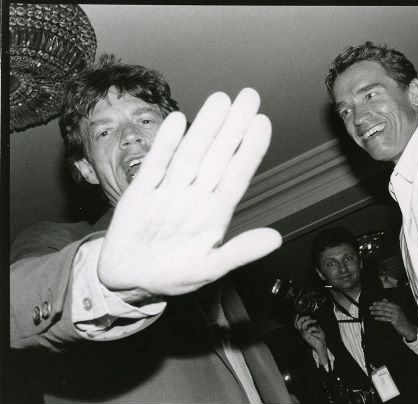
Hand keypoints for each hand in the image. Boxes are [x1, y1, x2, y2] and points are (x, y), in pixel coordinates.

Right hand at [98, 88, 281, 298]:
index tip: (262, 123)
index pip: (237, 175)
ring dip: (204, 128)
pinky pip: (156, 165)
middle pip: (217, 156)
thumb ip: (239, 253)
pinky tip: (178, 121)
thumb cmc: (172, 274)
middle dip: (233, 127)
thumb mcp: (208, 269)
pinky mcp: (141, 193)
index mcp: (215, 213)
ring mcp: (169, 191)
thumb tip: (275, 239)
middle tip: (249, 96)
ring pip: (190, 154)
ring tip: (220, 100)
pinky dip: (166, 144)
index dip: (250, 150)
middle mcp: (195, 195)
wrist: (128, 280)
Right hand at [295, 314, 327, 358]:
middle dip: (303, 318)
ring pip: (303, 325)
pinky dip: (313, 327)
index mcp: (304, 331)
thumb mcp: (317, 329)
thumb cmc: (320, 338)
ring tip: (315, 321)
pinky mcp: (307, 337)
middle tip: (309, 317)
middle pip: (298, 323)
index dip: (295, 319)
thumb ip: (314, 325)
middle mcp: (302, 333)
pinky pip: (308, 329)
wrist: (322, 345)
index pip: (296, 325)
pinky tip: (317, 328)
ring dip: (309, 321)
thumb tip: (313, 319)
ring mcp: (304, 335)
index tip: (298, 314)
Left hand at [370, 298, 417, 340]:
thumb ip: (390, 305)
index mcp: (396, 306)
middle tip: (370, 308)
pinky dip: (380, 318)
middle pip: (384, 307)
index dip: (379, 303)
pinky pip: (385, 319)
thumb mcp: (397, 311)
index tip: (373, 303)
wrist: (408, 328)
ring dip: (376, 313)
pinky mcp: (395, 321)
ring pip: (384, 313)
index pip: (386, 303)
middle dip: (376, 307)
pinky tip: (376, 318)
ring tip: (371, 313)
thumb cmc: (401, 319)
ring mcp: (396, 315)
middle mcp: (396, 310)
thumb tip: (383, 299)